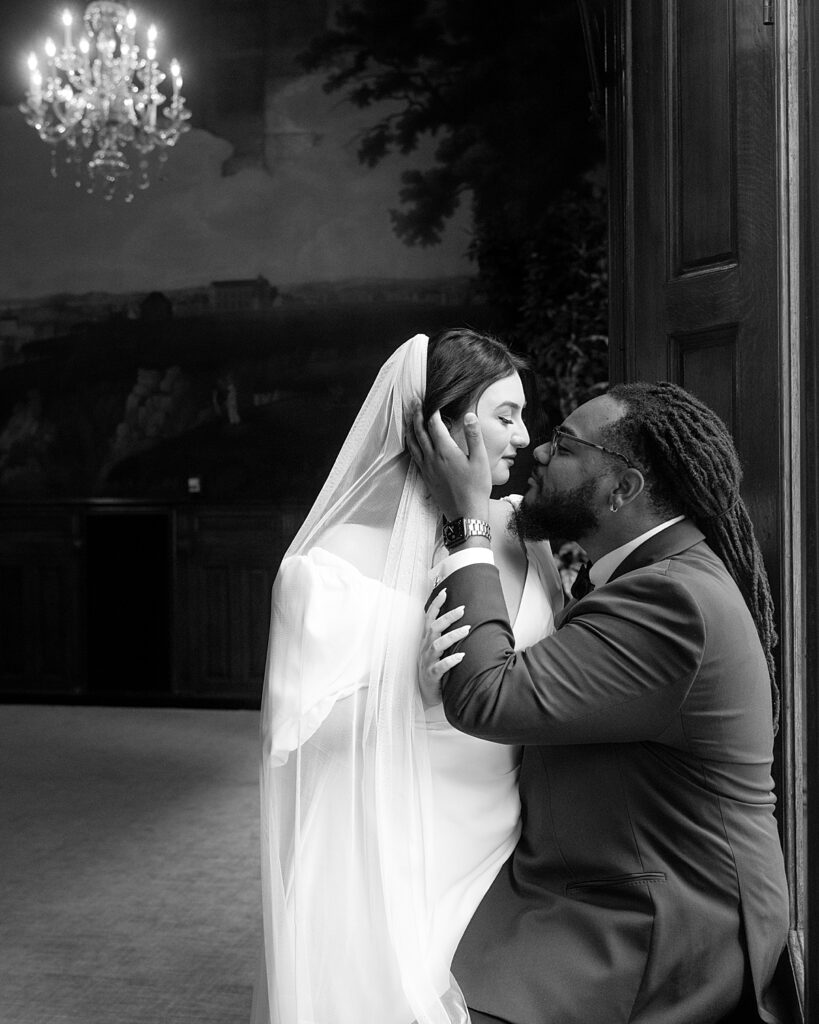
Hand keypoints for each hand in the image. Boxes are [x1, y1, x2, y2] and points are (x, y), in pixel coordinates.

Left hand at [405, 403, 490, 521]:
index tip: (433, 401)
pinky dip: (411, 444)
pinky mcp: (425, 477)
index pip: (434, 425)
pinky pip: (414, 456)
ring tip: (409, 417)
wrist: (466, 515)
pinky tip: (412, 442)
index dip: (433, 411)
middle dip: (416, 414)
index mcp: (445, 452)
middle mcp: (432, 458)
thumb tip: (469, 415)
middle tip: (415, 402)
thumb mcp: (480, 460)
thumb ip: (474, 436)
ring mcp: (426, 468)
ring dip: (410, 428)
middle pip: (419, 431)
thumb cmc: (476, 489)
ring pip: (412, 443)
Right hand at [418, 589, 469, 707]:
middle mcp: (426, 647)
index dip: (436, 604)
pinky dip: (450, 661)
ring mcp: (427, 661)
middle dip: (448, 617)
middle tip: (463, 609)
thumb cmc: (434, 667)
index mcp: (427, 639)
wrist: (424, 693)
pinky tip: (461, 656)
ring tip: (467, 630)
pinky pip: (440, 667)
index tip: (445, 591)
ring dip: (452, 636)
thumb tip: (462, 619)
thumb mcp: (436, 649)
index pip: (429, 617)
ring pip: (437, 645)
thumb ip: (444, 635)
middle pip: (434, 627)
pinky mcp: (431, 675)